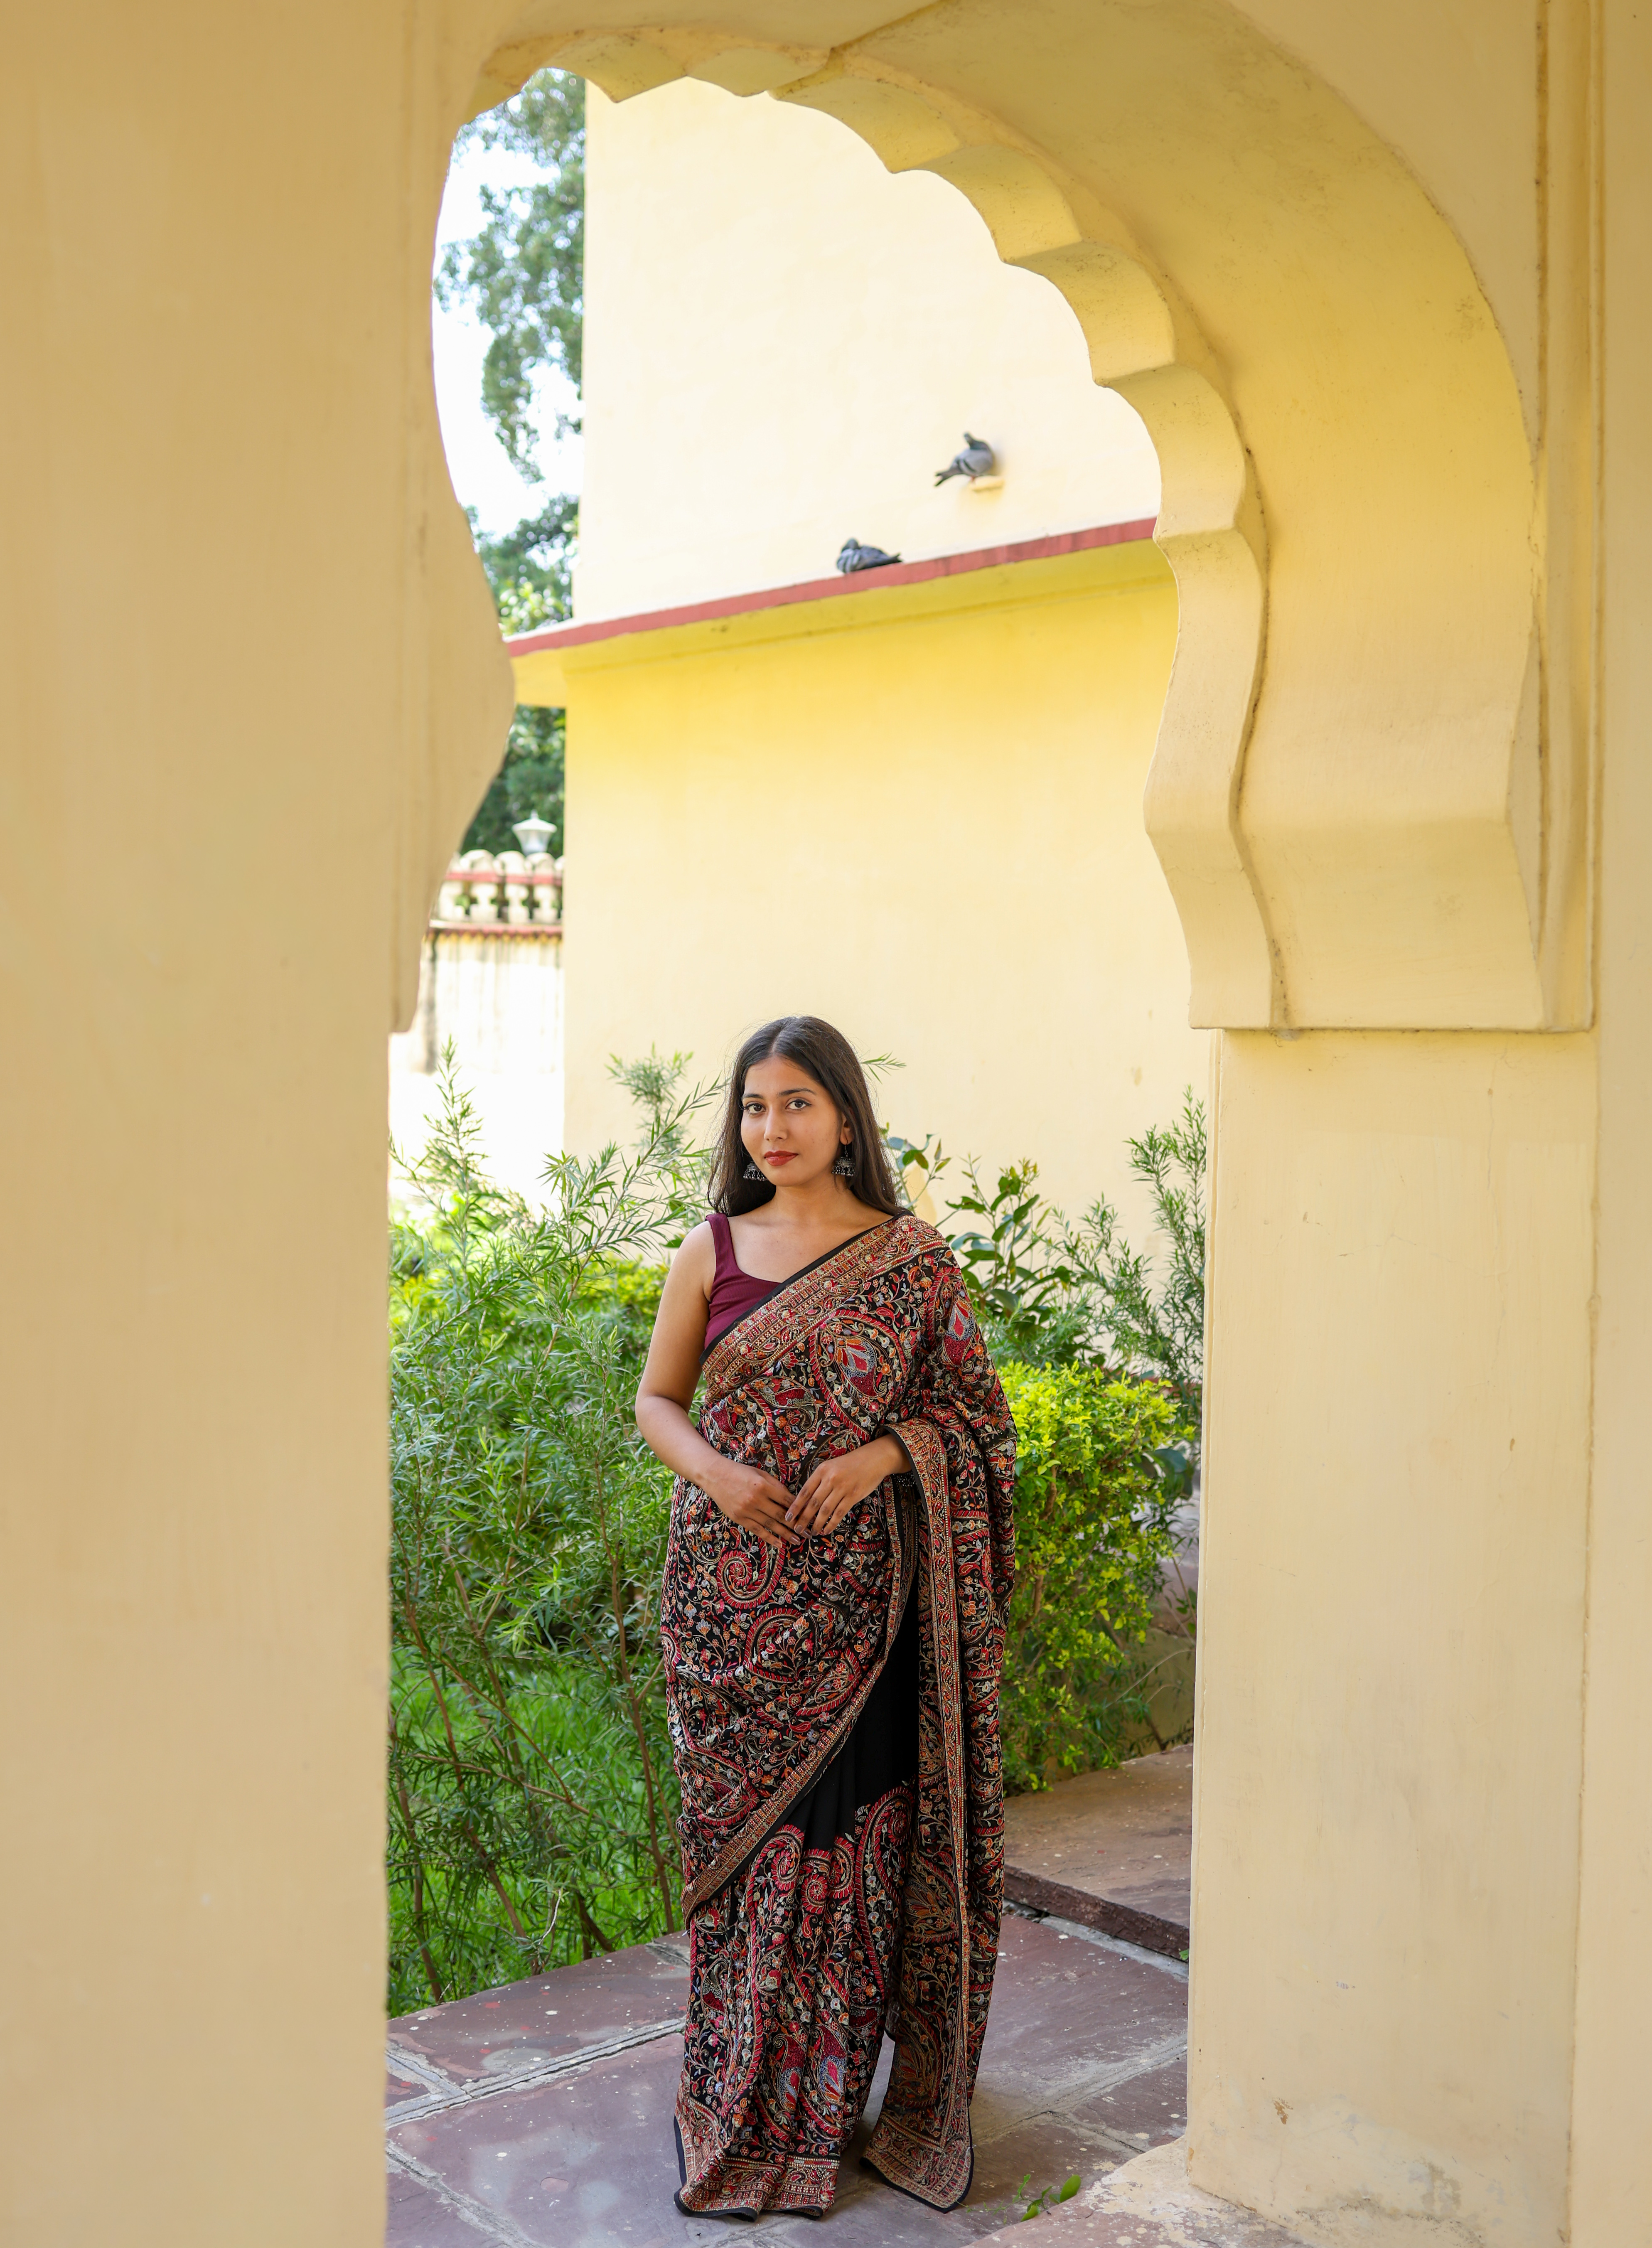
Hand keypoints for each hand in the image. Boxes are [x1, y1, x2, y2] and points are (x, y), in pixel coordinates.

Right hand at [704, 1460, 800, 1552]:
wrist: (715, 1476)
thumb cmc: (740, 1472)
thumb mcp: (760, 1473)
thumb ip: (775, 1485)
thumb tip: (791, 1499)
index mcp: (763, 1485)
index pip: (786, 1499)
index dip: (799, 1509)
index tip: (809, 1515)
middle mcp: (755, 1499)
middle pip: (781, 1515)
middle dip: (796, 1525)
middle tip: (808, 1533)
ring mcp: (746, 1510)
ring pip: (771, 1525)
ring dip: (786, 1534)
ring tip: (797, 1540)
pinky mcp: (739, 1518)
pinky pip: (757, 1530)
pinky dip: (769, 1538)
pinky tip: (779, 1543)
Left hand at [785, 1435, 907, 1536]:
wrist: (874, 1459)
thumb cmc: (850, 1463)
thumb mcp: (831, 1466)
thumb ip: (819, 1480)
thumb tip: (805, 1499)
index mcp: (822, 1470)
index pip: (805, 1491)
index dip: (795, 1506)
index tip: (788, 1516)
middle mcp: (830, 1479)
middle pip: (813, 1503)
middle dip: (803, 1518)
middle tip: (796, 1528)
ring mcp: (842, 1488)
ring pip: (825, 1510)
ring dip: (816, 1523)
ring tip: (811, 1532)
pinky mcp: (853, 1496)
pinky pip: (839, 1513)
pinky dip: (831, 1523)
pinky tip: (826, 1530)